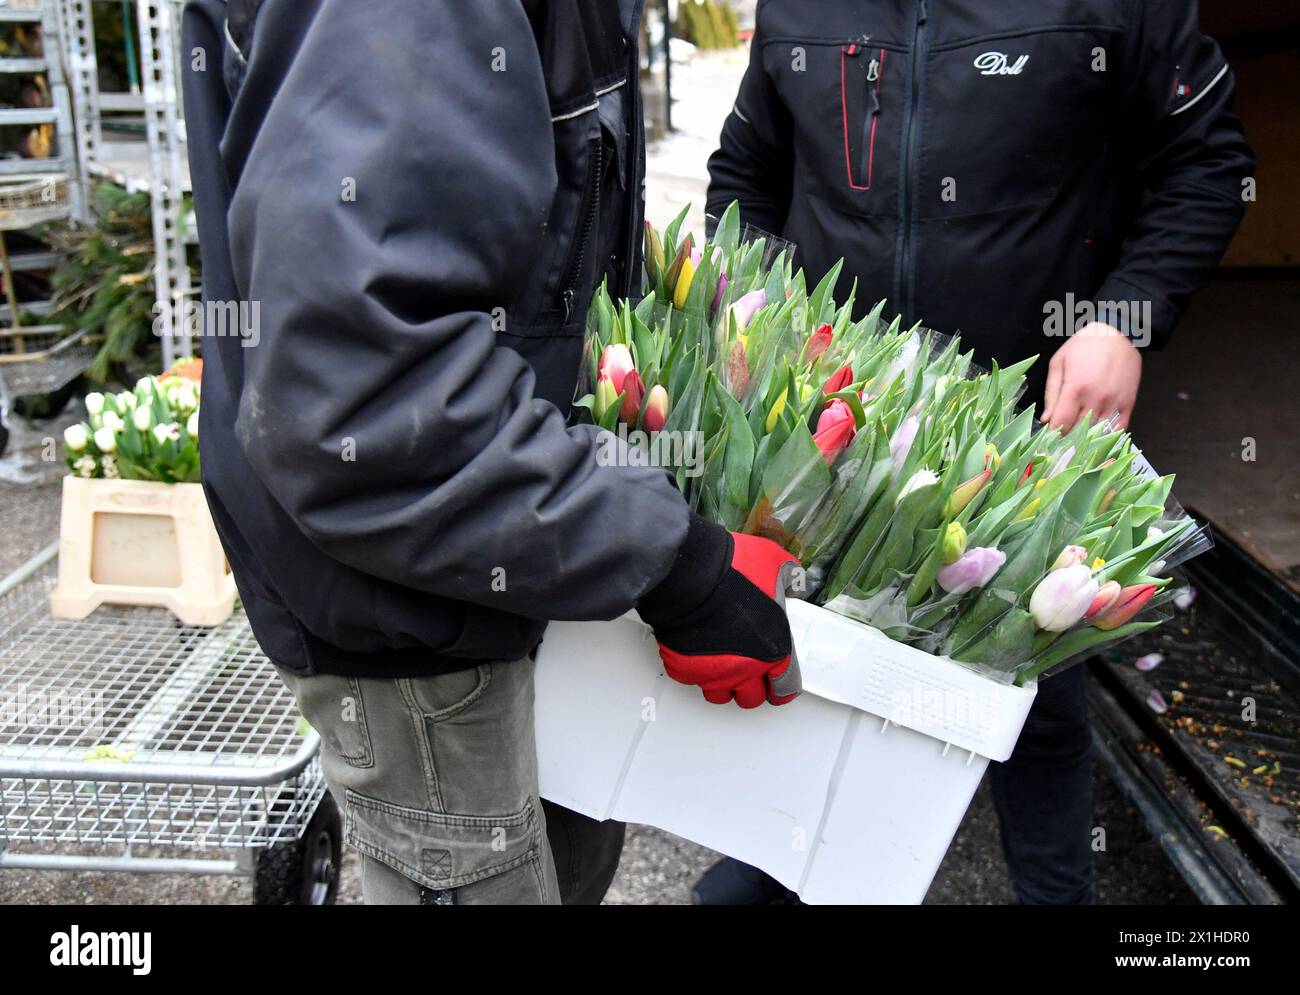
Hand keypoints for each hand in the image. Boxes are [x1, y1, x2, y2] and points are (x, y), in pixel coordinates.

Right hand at [638, 515, 800, 708]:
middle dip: (750, 688)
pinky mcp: (684, 668)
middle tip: (748, 675)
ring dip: (722, 685)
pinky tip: (696, 654)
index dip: (781, 688)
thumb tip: (794, 582)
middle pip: (751, 698)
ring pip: (719, 695)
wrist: (690, 574)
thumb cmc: (732, 572)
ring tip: (721, 669)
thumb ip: (789, 577)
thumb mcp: (774, 562)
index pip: (784, 688)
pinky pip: (691, 679)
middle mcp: (745, 669)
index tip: (777, 687)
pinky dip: (693, 670)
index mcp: (773, 650)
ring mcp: (713, 672)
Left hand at [1041, 322, 1142, 430]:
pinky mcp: (1128, 403)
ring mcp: (1114, 402)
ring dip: (1086, 437)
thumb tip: (1046, 419)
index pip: (1061, 424)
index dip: (1053, 433)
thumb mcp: (1059, 363)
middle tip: (1062, 438)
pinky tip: (1098, 433)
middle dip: (1068, 437)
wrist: (1117, 333)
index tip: (1050, 435)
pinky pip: (1118, 428)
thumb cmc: (1083, 346)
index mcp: (1075, 388)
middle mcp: (1096, 398)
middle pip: (1079, 431)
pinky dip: (1107, 435)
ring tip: (1078, 436)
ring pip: (1098, 433)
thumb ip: (1052, 393)